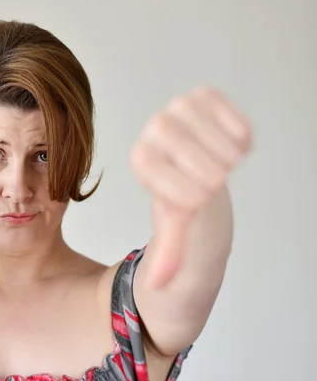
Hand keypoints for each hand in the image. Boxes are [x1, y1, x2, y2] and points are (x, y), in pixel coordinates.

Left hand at [130, 86, 251, 286]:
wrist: (196, 167)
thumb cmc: (183, 195)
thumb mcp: (174, 224)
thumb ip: (168, 253)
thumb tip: (159, 285)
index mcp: (140, 160)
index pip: (175, 186)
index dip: (192, 198)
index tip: (192, 197)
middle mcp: (153, 129)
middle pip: (201, 164)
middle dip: (211, 179)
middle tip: (208, 180)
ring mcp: (177, 108)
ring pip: (220, 143)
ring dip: (227, 158)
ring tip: (217, 162)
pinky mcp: (203, 95)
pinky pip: (234, 120)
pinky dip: (240, 137)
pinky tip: (229, 144)